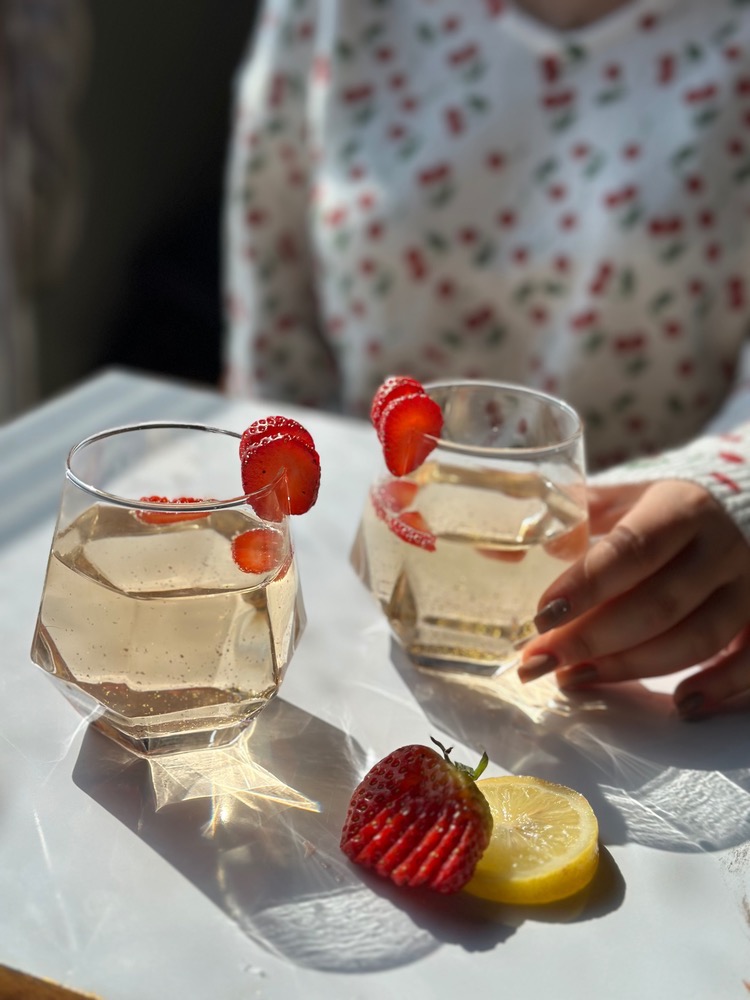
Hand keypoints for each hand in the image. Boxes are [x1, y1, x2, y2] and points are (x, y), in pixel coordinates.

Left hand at [518, 479, 749, 718]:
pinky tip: (681, 705)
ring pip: (698, 638)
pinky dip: (720, 688)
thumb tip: (499, 548)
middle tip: (540, 660)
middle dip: (592, 640)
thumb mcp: (622, 498)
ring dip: (632, 667)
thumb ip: (569, 520)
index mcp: (680, 507)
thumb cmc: (666, 509)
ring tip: (574, 680)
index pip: (631, 550)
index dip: (585, 587)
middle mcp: (721, 547)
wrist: (747, 505)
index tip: (541, 616)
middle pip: (658, 604)